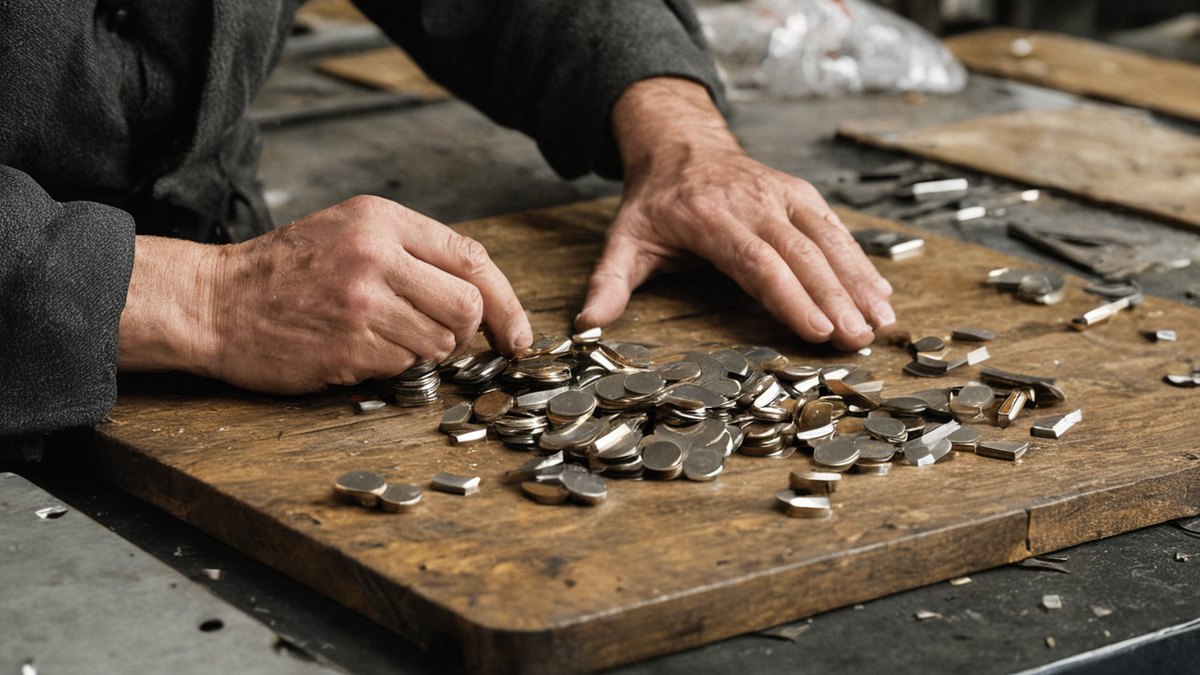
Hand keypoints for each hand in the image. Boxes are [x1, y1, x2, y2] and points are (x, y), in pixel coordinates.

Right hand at [118, 196, 530, 393]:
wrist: (214, 302)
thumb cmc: (284, 270)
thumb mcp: (349, 231)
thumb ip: (412, 251)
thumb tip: (479, 295)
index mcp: (381, 220)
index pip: (473, 259)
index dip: (506, 302)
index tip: (516, 333)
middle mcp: (377, 256)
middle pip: (468, 307)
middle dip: (465, 333)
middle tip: (439, 337)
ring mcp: (363, 303)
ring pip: (440, 344)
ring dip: (425, 352)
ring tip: (383, 337)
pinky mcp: (349, 347)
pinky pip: (404, 367)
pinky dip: (394, 367)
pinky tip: (359, 350)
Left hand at [576, 78, 893, 350]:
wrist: (680, 143)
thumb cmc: (656, 202)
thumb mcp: (624, 239)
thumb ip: (609, 283)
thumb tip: (586, 324)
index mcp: (711, 218)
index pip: (758, 262)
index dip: (791, 297)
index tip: (818, 329)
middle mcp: (753, 202)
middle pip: (802, 255)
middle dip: (835, 300)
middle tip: (859, 339)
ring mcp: (782, 194)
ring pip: (828, 240)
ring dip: (859, 283)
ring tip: (882, 323)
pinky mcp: (801, 193)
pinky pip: (836, 228)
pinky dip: (861, 261)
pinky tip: (880, 292)